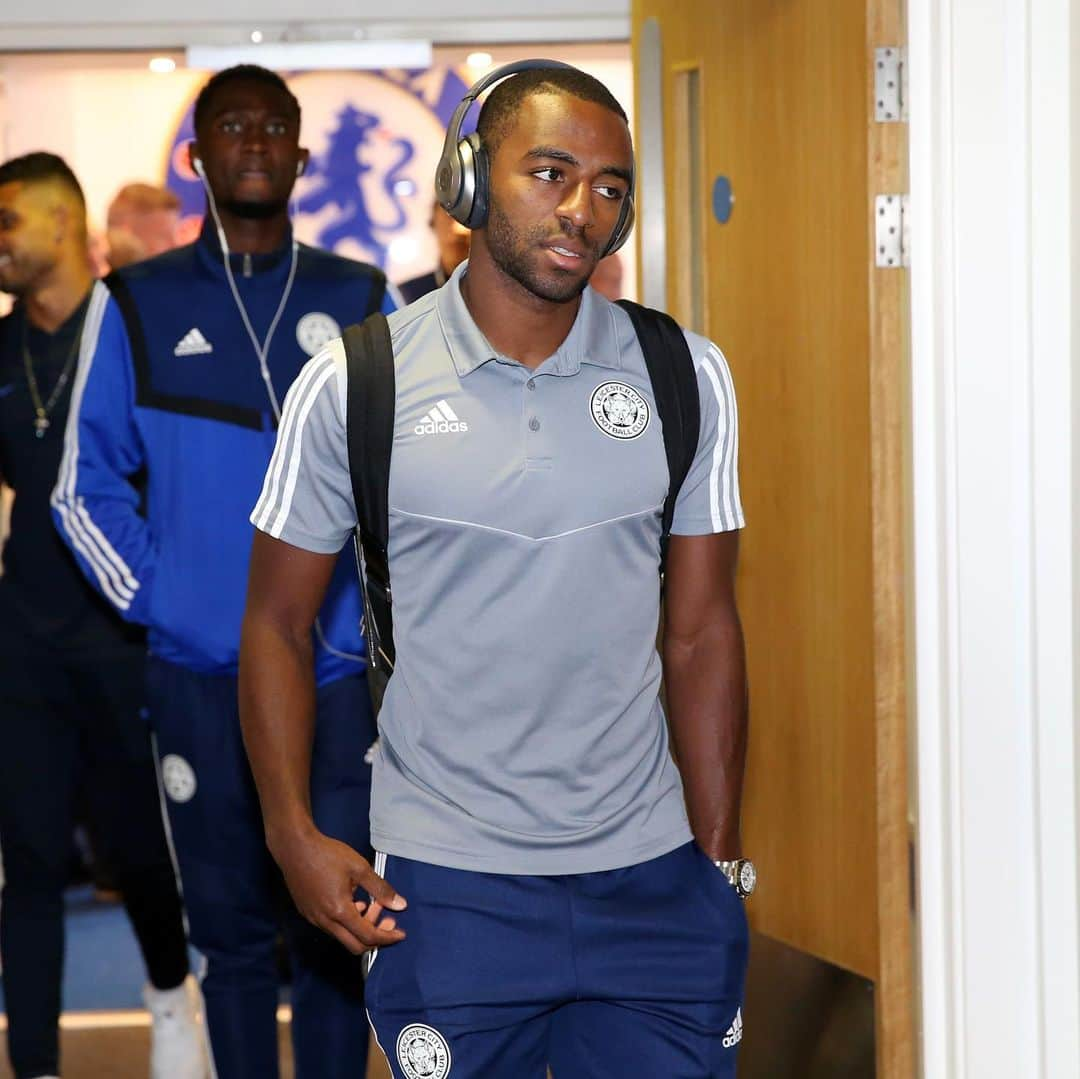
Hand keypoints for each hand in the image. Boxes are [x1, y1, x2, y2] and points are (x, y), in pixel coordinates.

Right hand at [272, 824, 406, 954]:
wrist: (294, 847)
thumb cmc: (327, 854)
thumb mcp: (359, 868)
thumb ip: (380, 889)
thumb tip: (400, 905)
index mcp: (339, 910)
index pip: (368, 937)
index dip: (387, 938)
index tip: (400, 934)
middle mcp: (324, 921)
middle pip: (354, 946)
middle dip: (375, 938)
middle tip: (388, 920)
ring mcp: (313, 918)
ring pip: (342, 936)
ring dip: (360, 927)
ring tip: (370, 904)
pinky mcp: (307, 913)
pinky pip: (330, 927)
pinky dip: (346, 922)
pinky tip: (352, 901)